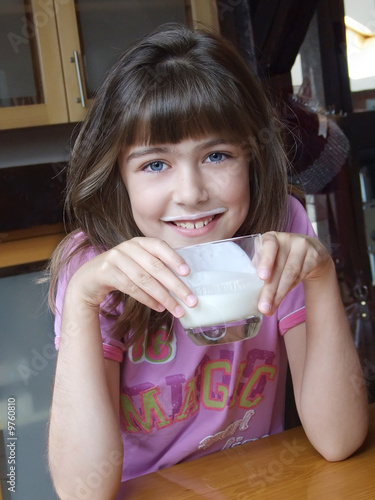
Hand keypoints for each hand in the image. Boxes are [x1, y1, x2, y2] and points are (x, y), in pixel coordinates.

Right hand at [66, 237, 196, 316]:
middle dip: (175, 285)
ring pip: (145, 280)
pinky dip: (147, 299)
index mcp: (139, 242)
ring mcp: (116, 259)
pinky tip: (159, 307)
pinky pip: (132, 288)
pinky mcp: (107, 273)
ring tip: (178, 309)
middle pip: (156, 267)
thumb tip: (183, 282)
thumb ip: (156, 266)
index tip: (188, 273)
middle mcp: (128, 247)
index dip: (175, 259)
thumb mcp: (138, 263)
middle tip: (190, 300)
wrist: (88, 279)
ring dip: (164, 297)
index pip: (160, 247)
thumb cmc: (121, 271)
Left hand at [256, 232, 332, 315]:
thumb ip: (258, 266)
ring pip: (291, 274)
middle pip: (279, 266)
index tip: (262, 277)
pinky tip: (282, 298)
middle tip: (263, 307)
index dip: (266, 261)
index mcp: (271, 238)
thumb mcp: (269, 256)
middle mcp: (287, 239)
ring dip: (279, 294)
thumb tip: (246, 287)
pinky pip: (301, 276)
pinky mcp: (314, 256)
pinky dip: (290, 289)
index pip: (269, 246)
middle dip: (270, 290)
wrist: (310, 251)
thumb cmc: (281, 256)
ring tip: (270, 308)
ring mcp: (303, 246)